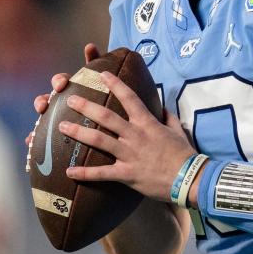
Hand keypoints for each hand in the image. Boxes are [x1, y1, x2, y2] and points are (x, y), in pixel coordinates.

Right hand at [25, 43, 99, 148]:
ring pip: (43, 116)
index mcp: (73, 91)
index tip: (62, 84)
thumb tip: (89, 45)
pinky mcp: (55, 135)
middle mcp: (62, 103)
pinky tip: (29, 139)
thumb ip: (98, 67)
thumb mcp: (106, 87)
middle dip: (44, 100)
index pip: (61, 83)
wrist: (112, 129)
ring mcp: (57, 118)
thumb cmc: (106, 103)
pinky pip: (41, 137)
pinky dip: (33, 137)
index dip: (58, 82)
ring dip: (38, 114)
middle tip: (48, 104)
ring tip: (39, 118)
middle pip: (49, 99)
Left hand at [60, 70, 195, 201]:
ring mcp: (129, 154)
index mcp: (147, 123)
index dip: (115, 84)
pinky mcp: (126, 174)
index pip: (129, 98)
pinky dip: (84, 173)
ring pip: (99, 140)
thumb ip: (167, 117)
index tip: (103, 74)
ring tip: (62, 127)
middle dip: (86, 106)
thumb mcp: (177, 131)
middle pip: (106, 117)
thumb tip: (162, 107)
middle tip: (70, 99)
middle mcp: (135, 135)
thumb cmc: (185, 154)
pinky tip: (69, 172)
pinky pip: (102, 173)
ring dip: (78, 133)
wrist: (190, 179)